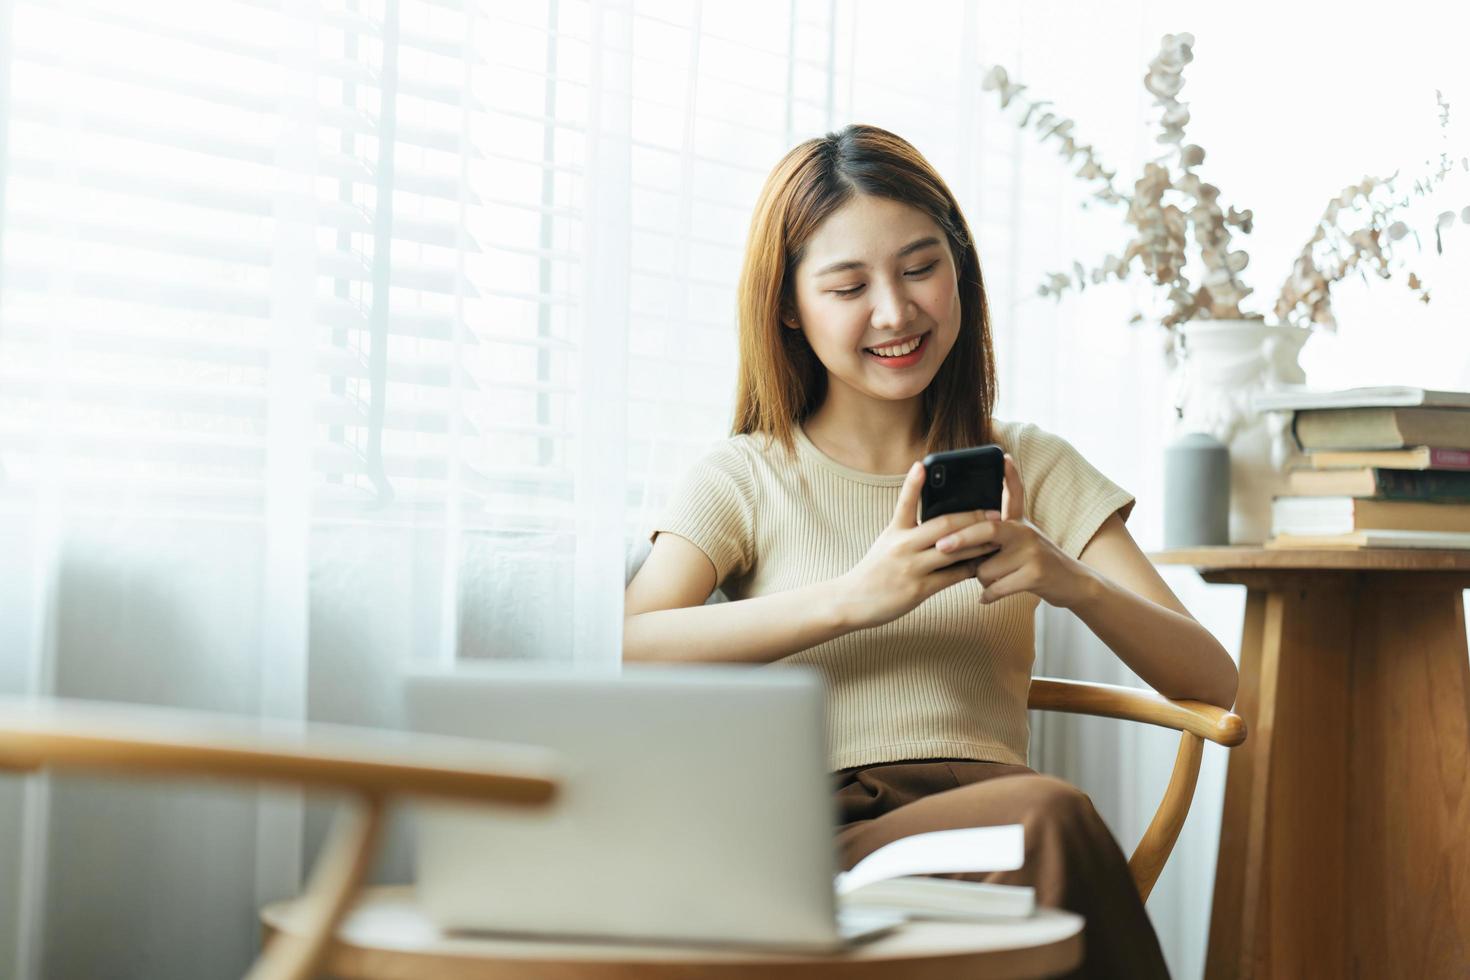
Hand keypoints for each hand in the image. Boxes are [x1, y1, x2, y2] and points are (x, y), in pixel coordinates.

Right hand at [833, 461, 995, 630]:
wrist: (852, 601)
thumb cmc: (875, 571)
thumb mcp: (887, 543)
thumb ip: (909, 531)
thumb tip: (940, 523)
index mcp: (894, 531)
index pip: (905, 502)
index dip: (913, 482)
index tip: (922, 465)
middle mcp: (902, 546)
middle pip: (943, 525)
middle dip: (972, 517)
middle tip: (994, 512)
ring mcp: (911, 567)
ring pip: (953, 551)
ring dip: (978, 544)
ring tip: (997, 537)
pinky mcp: (918, 589)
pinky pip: (952, 576)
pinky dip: (969, 569)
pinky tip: (983, 564)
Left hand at [932, 453, 1098, 608]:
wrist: (1073, 584)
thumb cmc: (1035, 563)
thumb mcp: (1021, 541)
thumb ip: (996, 536)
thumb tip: (957, 539)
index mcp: (1019, 522)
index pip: (1014, 494)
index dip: (1010, 475)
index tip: (1005, 457)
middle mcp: (1026, 531)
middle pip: (987, 530)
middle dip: (961, 539)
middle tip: (941, 546)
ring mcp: (1032, 552)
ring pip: (986, 568)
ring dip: (982, 580)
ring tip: (992, 582)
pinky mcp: (1035, 574)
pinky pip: (997, 586)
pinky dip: (988, 595)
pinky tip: (985, 598)